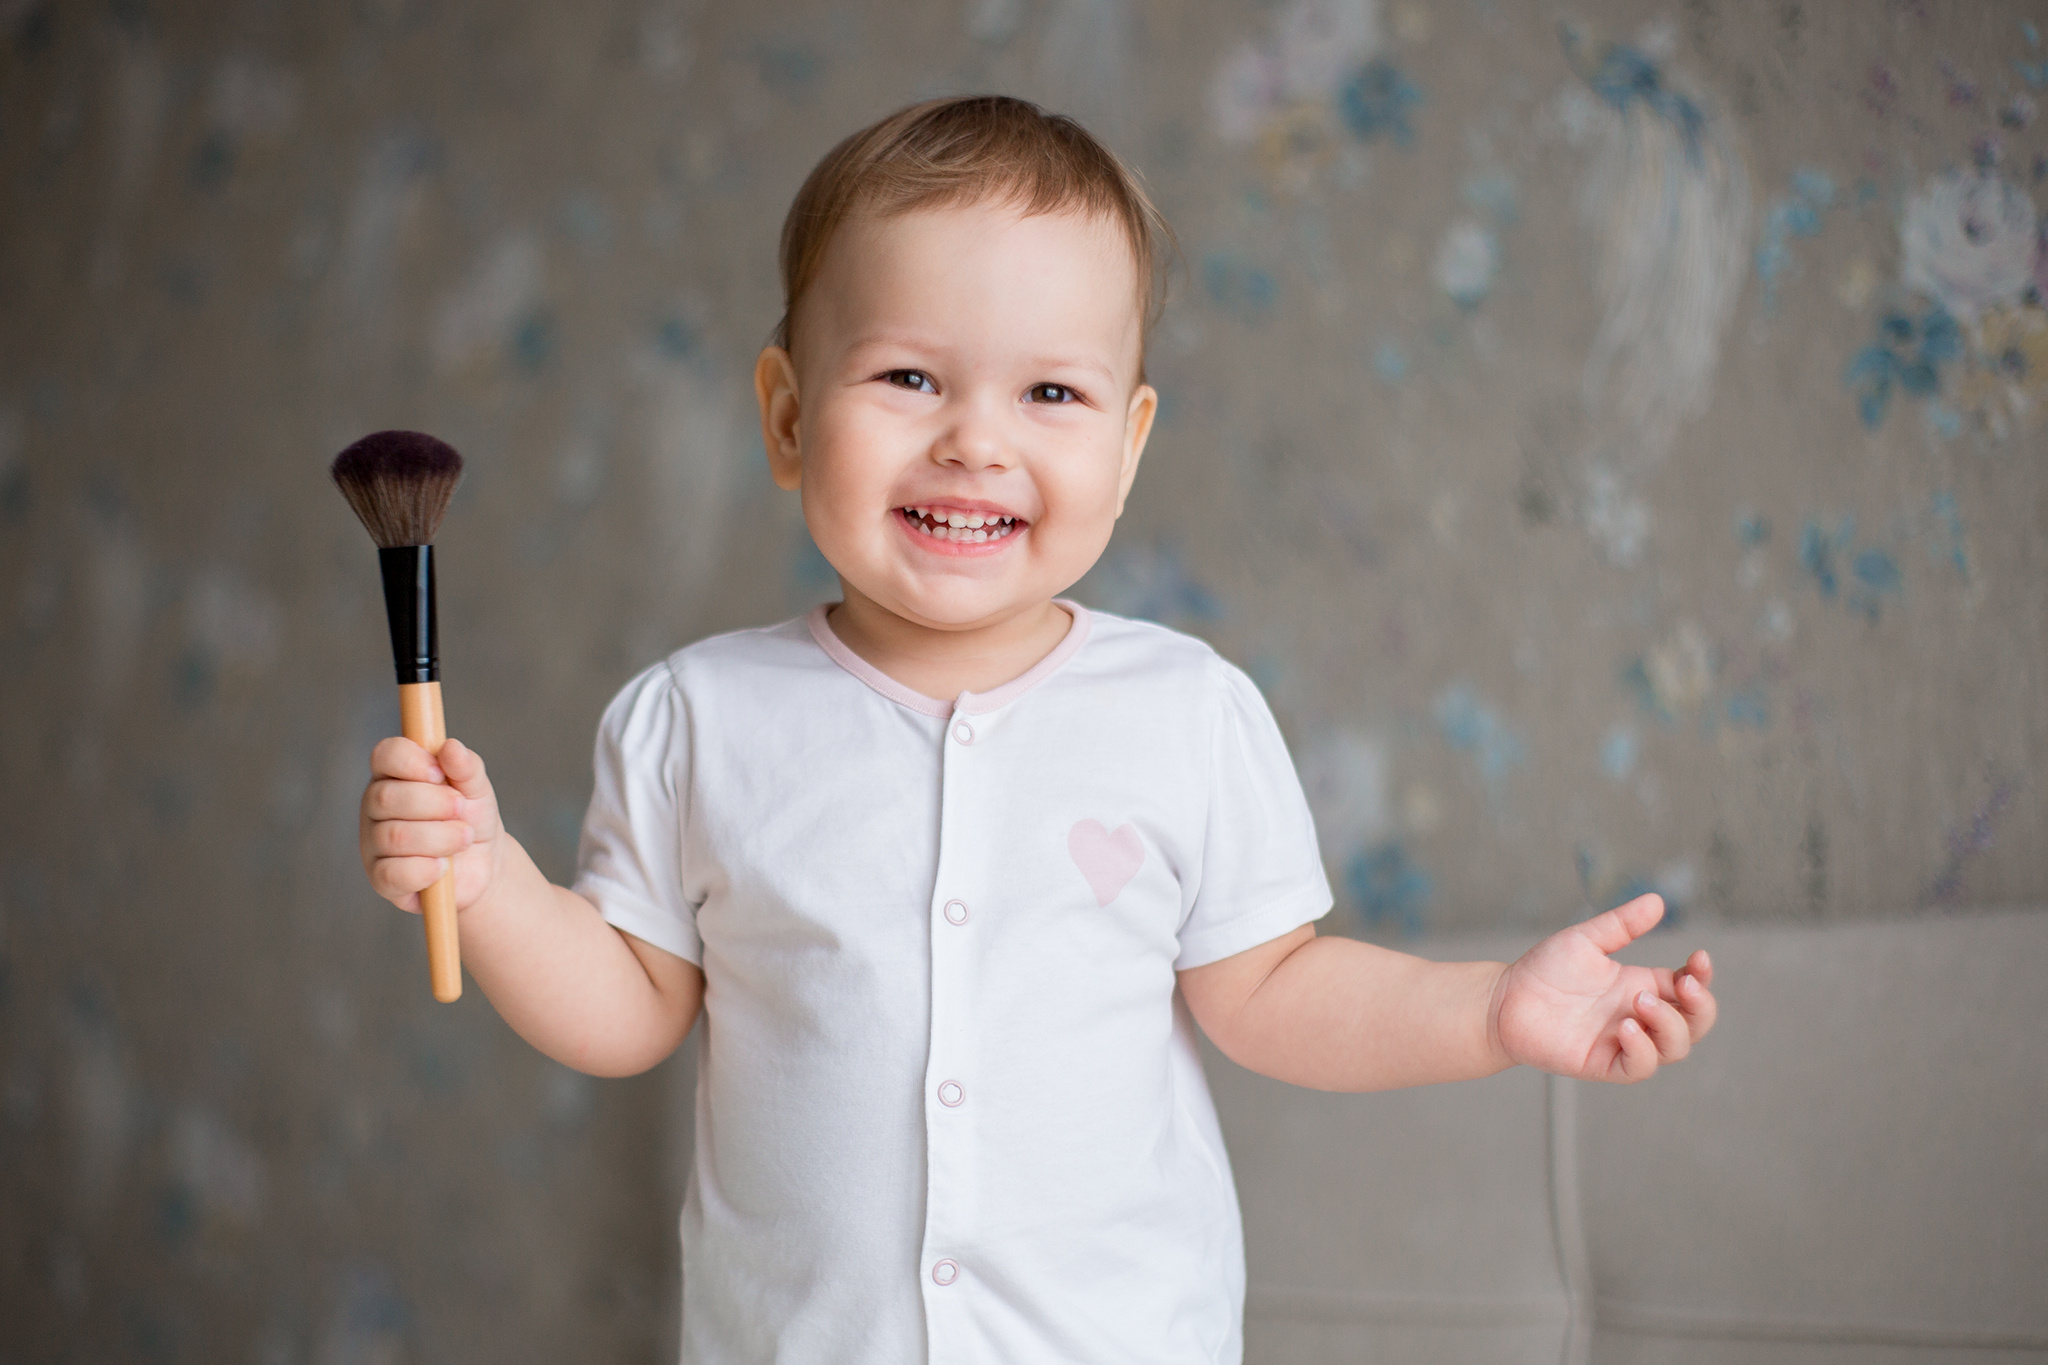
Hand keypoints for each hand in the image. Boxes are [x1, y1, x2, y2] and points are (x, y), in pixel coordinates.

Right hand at [358, 736, 505, 914]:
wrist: (484, 863)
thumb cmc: (472, 817)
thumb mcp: (477, 788)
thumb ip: (466, 766)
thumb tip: (450, 747)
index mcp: (394, 774)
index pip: (385, 755)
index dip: (411, 761)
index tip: (440, 774)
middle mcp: (375, 806)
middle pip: (385, 797)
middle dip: (433, 803)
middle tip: (461, 809)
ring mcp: (373, 843)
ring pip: (394, 837)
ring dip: (440, 837)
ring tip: (464, 838)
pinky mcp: (380, 878)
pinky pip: (393, 874)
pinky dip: (426, 869)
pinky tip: (443, 867)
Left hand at [1489, 894, 1717, 1083]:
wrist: (1504, 999)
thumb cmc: (1544, 970)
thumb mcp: (1586, 940)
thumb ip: (1622, 924)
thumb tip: (1657, 900)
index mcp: (1642, 986)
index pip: (1690, 988)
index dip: (1702, 976)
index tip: (1698, 956)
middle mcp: (1640, 1016)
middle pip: (1695, 1023)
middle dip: (1700, 1005)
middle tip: (1683, 983)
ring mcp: (1625, 1042)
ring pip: (1674, 1047)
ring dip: (1669, 1024)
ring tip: (1640, 1000)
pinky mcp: (1604, 1064)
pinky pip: (1640, 1067)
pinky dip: (1642, 1049)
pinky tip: (1627, 1027)